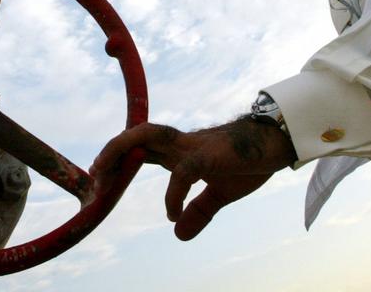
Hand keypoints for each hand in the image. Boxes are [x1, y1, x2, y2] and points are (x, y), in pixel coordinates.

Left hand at [90, 117, 296, 240]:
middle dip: (109, 152)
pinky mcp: (209, 155)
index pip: (139, 149)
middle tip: (92, 176)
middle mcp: (179, 144)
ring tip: (104, 174)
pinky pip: (183, 172)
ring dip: (120, 151)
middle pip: (134, 137)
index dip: (116, 160)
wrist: (277, 144)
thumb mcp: (220, 194)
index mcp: (179, 151)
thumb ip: (198, 211)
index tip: (99, 179)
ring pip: (146, 137)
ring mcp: (192, 146)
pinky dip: (172, 193)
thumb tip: (177, 233)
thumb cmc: (248, 161)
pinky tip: (171, 213)